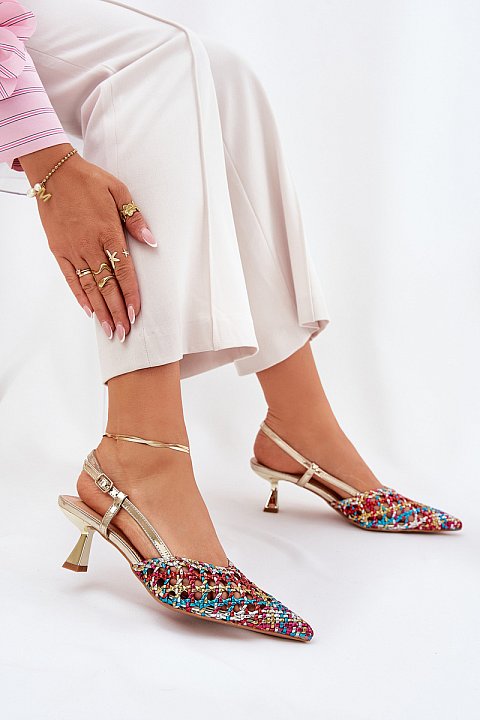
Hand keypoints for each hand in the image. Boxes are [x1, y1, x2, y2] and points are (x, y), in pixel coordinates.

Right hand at [19, 143, 156, 340]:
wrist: (54, 172)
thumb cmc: (88, 180)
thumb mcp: (119, 192)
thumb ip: (135, 220)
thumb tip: (151, 241)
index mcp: (108, 232)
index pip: (123, 271)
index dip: (129, 295)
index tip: (134, 313)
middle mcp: (90, 246)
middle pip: (106, 286)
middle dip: (116, 311)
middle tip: (124, 332)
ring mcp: (73, 250)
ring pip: (89, 287)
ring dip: (100, 310)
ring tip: (109, 330)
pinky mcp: (59, 250)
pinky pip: (70, 278)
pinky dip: (79, 296)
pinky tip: (88, 311)